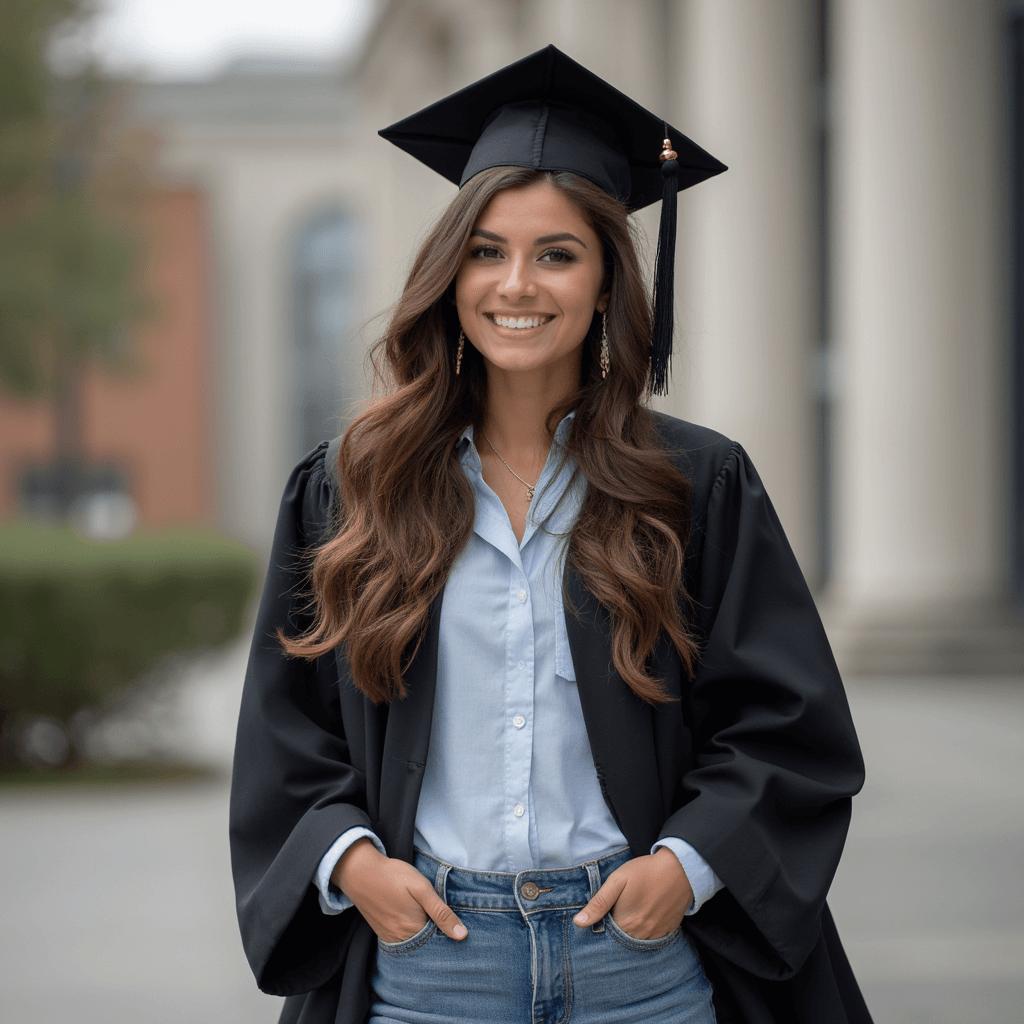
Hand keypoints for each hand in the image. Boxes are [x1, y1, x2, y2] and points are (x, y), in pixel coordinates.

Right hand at [331, 838, 467, 942]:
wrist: (360, 873)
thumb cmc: (393, 877)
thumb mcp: (422, 888)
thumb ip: (441, 913)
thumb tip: (462, 936)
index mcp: (414, 930)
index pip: (440, 944)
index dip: (450, 936)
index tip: (459, 929)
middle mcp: (402, 940)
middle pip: (428, 947)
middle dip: (439, 938)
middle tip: (444, 920)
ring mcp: (391, 938)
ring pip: (416, 944)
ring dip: (426, 937)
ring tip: (431, 919)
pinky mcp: (383, 933)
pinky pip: (403, 941)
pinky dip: (413, 935)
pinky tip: (416, 920)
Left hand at [573, 847, 692, 939]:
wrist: (680, 868)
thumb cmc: (645, 872)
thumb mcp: (617, 881)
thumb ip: (599, 903)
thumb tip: (579, 923)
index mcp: (625, 924)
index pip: (607, 936)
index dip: (602, 927)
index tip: (604, 914)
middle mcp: (641, 935)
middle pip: (622, 941)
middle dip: (616, 931)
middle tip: (620, 909)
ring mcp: (657, 935)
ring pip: (637, 941)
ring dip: (631, 932)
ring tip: (633, 911)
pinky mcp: (669, 931)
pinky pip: (653, 939)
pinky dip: (647, 932)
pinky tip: (646, 914)